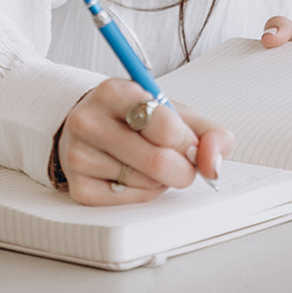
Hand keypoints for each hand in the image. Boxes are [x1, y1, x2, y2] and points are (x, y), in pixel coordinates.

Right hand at [56, 78, 233, 205]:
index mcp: (114, 91)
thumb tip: (213, 164)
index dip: (187, 142)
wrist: (93, 126)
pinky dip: (144, 193)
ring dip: (161, 181)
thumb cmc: (137, 119)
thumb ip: (207, 133)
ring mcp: (78, 155)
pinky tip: (135, 176)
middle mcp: (89, 121)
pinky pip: (129, 201)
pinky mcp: (78, 188)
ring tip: (150, 162)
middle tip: (183, 163)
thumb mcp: (174, 112)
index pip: (166, 126)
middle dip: (182, 169)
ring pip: (145, 184)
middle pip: (157, 161)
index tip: (189, 143)